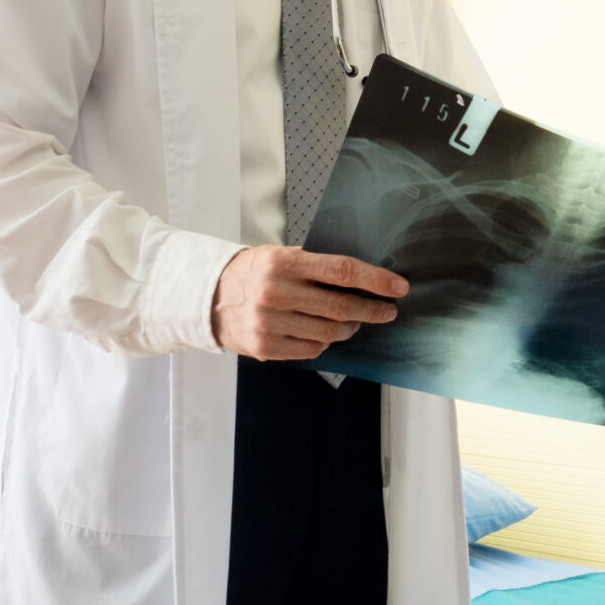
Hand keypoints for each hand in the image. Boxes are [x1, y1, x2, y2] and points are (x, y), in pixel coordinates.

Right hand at [210, 246, 406, 360]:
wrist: (206, 297)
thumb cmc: (250, 273)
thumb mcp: (278, 255)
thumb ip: (314, 265)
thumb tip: (361, 276)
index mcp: (282, 263)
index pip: (341, 271)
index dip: (375, 280)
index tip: (398, 287)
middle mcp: (275, 293)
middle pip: (340, 307)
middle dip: (371, 310)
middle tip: (386, 311)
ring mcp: (269, 323)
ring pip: (328, 332)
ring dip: (349, 328)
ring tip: (355, 322)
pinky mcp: (265, 347)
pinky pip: (310, 349)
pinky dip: (325, 342)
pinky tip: (325, 334)